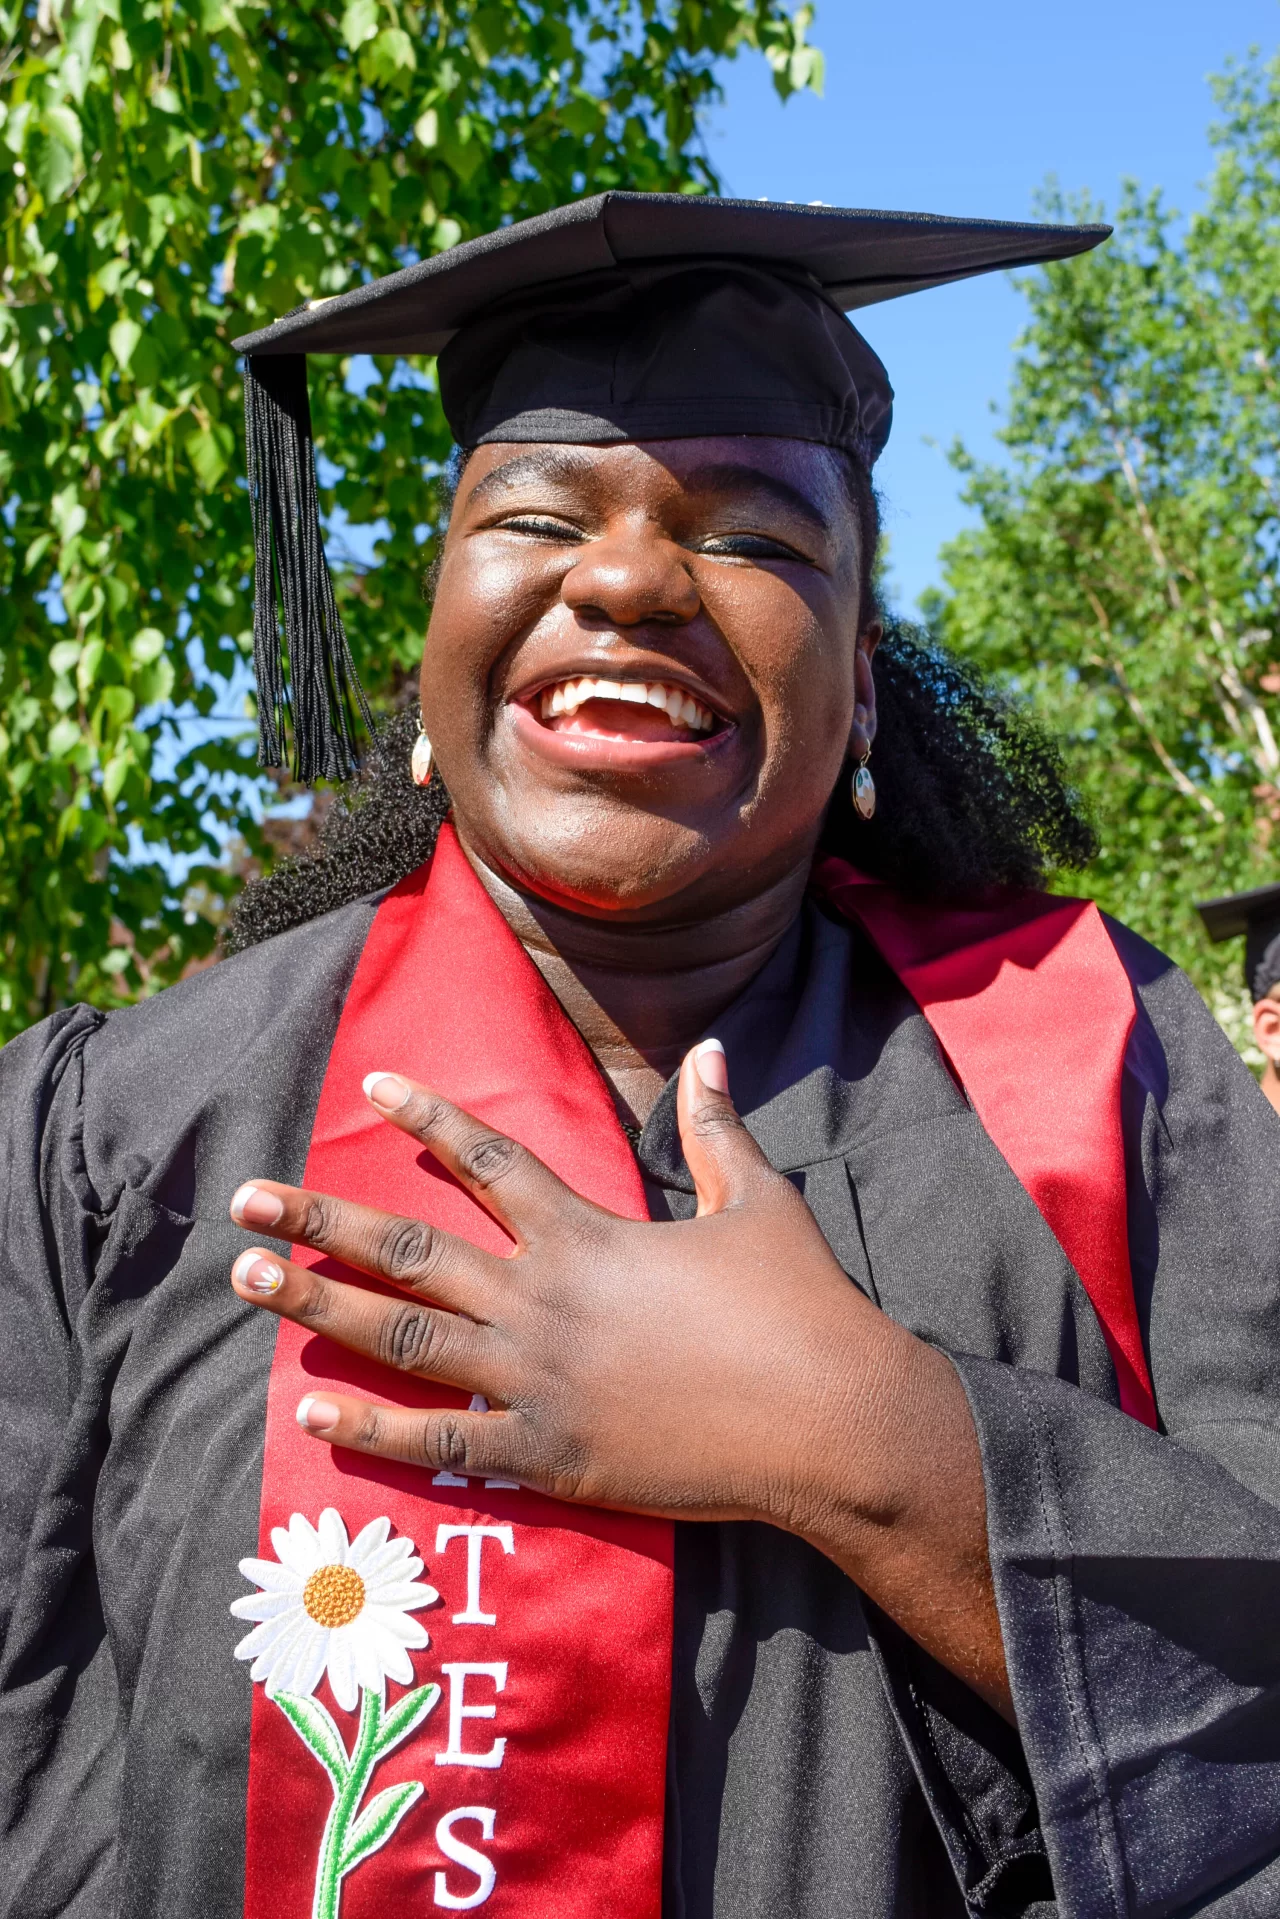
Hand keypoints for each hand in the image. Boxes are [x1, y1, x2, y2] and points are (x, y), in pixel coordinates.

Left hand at [229, 1043, 1010, 1714]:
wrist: (830, 1423)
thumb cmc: (800, 1308)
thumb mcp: (761, 1201)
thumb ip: (717, 1128)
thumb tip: (712, 1051)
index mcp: (590, 1235)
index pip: (489, 1161)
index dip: (428, 1119)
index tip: (371, 1088)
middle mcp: (543, 1299)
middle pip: (410, 1248)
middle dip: (321, 1219)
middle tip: (246, 1200)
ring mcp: (536, 1380)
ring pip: (401, 1337)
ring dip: (318, 1305)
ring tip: (248, 1281)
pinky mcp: (547, 1454)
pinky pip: (440, 1441)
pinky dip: (372, 1428)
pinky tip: (310, 1408)